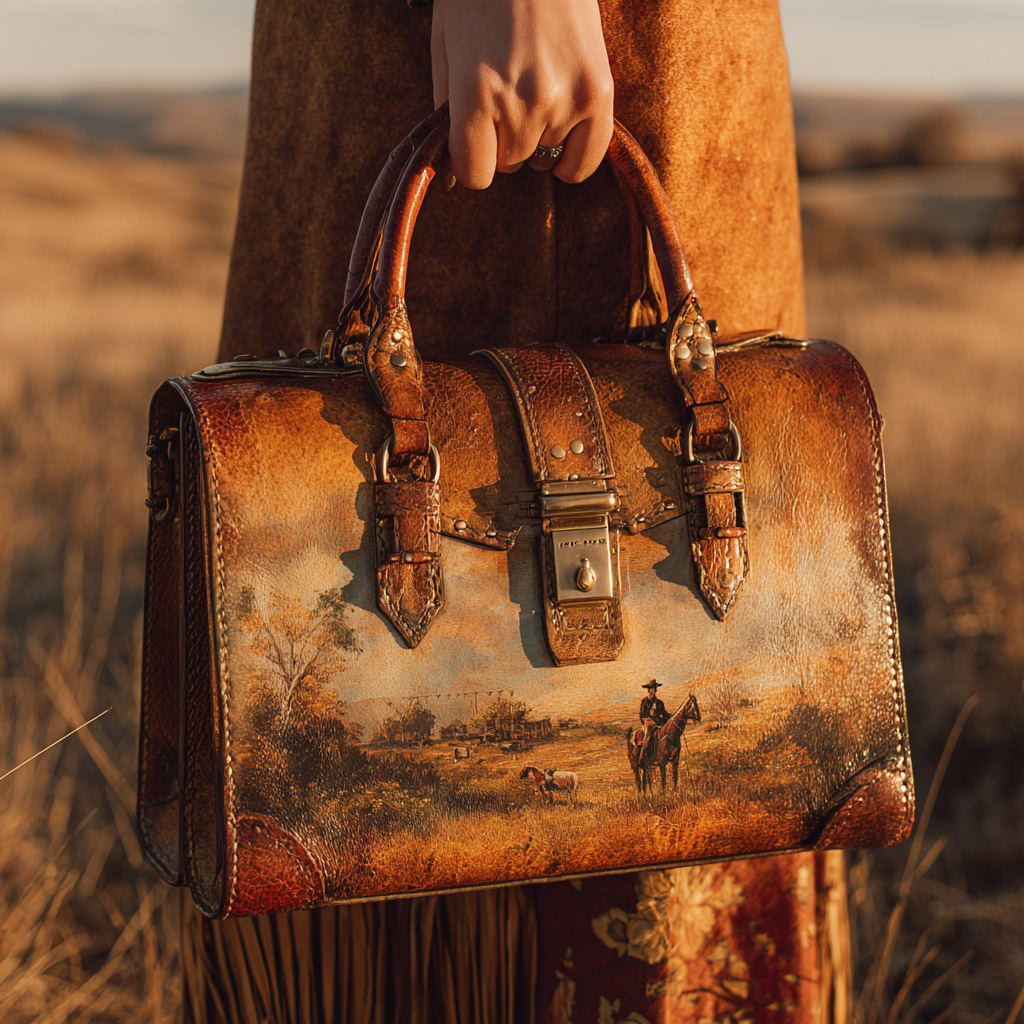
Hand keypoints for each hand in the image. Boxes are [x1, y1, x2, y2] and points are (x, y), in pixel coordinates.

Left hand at [431, 0, 613, 188]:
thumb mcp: (445, 47)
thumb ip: (445, 112)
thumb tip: (454, 169)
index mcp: (476, 91)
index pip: (473, 174)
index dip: (470, 159)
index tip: (473, 139)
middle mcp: (522, 102)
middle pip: (508, 164)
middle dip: (502, 140)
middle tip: (506, 94)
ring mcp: (564, 100)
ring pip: (542, 160)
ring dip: (536, 138)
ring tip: (535, 89)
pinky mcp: (598, 94)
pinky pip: (583, 162)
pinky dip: (570, 158)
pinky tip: (562, 132)